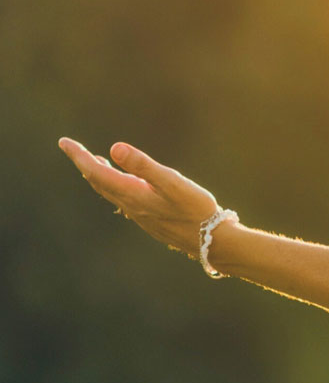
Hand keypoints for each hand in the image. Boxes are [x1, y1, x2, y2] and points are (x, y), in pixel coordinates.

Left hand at [59, 138, 219, 255]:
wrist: (209, 241)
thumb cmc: (194, 209)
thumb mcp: (172, 182)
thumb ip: (143, 165)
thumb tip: (114, 147)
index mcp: (132, 193)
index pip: (96, 172)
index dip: (79, 156)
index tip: (64, 142)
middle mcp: (130, 205)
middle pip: (97, 182)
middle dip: (84, 163)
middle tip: (72, 148)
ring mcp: (139, 213)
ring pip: (109, 191)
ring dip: (97, 175)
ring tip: (93, 161)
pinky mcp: (148, 218)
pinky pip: (121, 199)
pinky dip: (113, 185)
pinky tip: (123, 184)